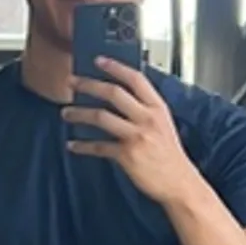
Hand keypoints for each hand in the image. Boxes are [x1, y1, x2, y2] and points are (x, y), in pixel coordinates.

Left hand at [62, 57, 195, 203]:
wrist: (179, 184)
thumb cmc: (170, 157)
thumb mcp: (164, 126)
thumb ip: (145, 111)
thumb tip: (122, 98)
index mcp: (158, 108)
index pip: (136, 79)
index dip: (115, 67)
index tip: (98, 61)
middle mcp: (147, 119)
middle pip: (113, 93)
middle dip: (88, 85)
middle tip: (71, 83)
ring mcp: (137, 136)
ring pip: (101, 117)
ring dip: (79, 114)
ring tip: (65, 113)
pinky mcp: (127, 155)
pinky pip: (98, 146)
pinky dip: (82, 146)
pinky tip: (72, 144)